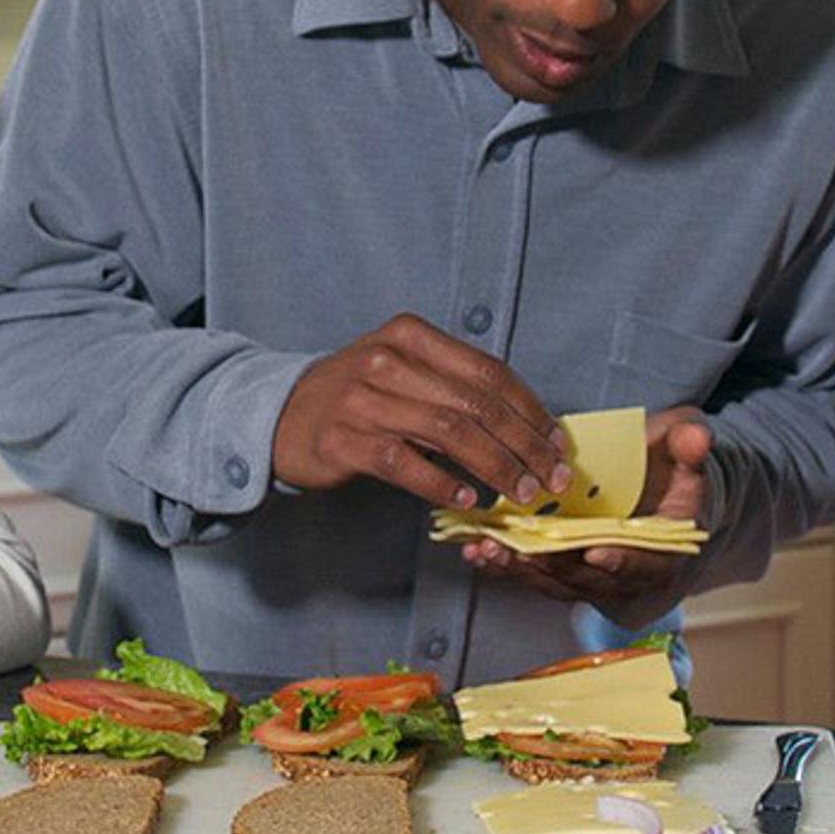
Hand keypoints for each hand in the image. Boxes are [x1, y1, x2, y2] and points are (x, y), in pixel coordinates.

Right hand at [272, 314, 570, 509]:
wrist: (277, 415)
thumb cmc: (355, 397)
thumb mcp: (402, 371)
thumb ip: (453, 387)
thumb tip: (525, 426)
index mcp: (411, 336)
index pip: (488, 372)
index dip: (530, 411)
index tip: (557, 445)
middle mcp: (387, 360)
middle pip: (476, 405)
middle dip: (524, 446)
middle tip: (550, 481)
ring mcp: (362, 399)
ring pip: (449, 433)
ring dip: (495, 468)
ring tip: (521, 493)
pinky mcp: (343, 440)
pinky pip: (405, 463)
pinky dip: (442, 482)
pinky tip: (467, 498)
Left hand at [463, 406, 715, 606]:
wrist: (654, 491)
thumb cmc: (669, 473)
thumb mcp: (684, 454)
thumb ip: (689, 448)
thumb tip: (698, 437)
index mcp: (661, 549)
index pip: (643, 561)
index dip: (623, 560)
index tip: (598, 552)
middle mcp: (623, 571)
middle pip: (587, 576)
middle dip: (552, 565)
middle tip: (520, 551)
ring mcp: (588, 574)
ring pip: (552, 579)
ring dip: (518, 567)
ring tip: (487, 549)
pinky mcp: (560, 568)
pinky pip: (530, 571)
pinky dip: (503, 564)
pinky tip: (476, 550)